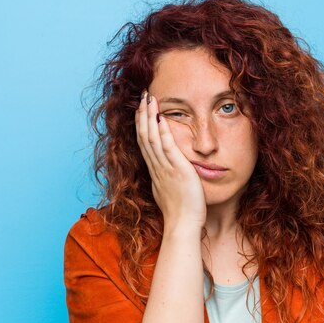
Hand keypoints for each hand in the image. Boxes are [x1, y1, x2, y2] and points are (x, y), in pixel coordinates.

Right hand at [135, 90, 205, 229]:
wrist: (182, 226)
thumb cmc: (181, 214)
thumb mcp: (170, 193)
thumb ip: (168, 181)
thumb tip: (168, 177)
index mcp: (155, 172)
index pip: (145, 144)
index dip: (142, 125)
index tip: (141, 110)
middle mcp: (156, 168)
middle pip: (144, 136)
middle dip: (142, 115)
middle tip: (143, 96)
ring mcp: (165, 168)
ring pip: (152, 138)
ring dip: (149, 117)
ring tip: (149, 98)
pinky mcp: (177, 170)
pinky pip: (167, 147)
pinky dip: (163, 131)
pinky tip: (161, 116)